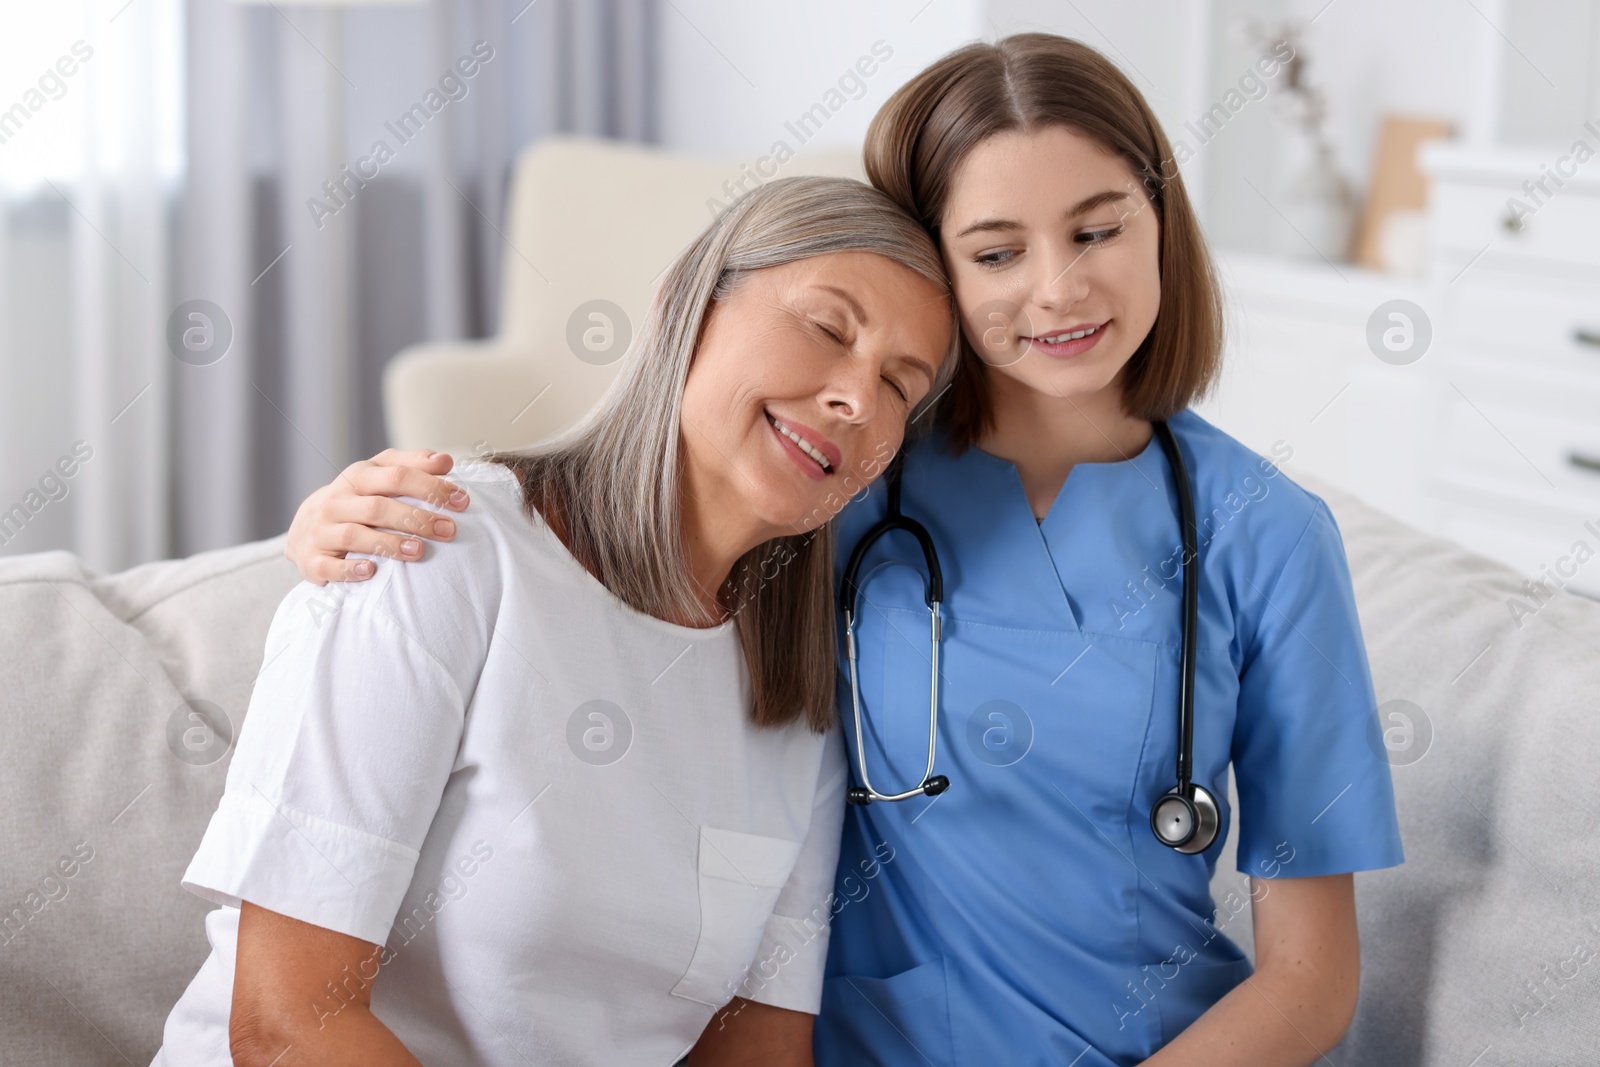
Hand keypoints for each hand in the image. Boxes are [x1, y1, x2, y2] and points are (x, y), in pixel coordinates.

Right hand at [284, 449, 470, 584]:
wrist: (305, 527)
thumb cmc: (358, 498)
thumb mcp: (380, 474)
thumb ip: (412, 464)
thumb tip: (446, 460)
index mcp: (359, 477)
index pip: (397, 476)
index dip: (431, 487)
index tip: (462, 500)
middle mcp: (338, 501)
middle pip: (378, 507)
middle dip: (417, 518)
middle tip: (450, 530)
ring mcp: (322, 530)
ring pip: (355, 535)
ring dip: (390, 544)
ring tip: (420, 551)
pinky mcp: (312, 559)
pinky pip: (330, 565)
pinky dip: (350, 569)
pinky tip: (372, 572)